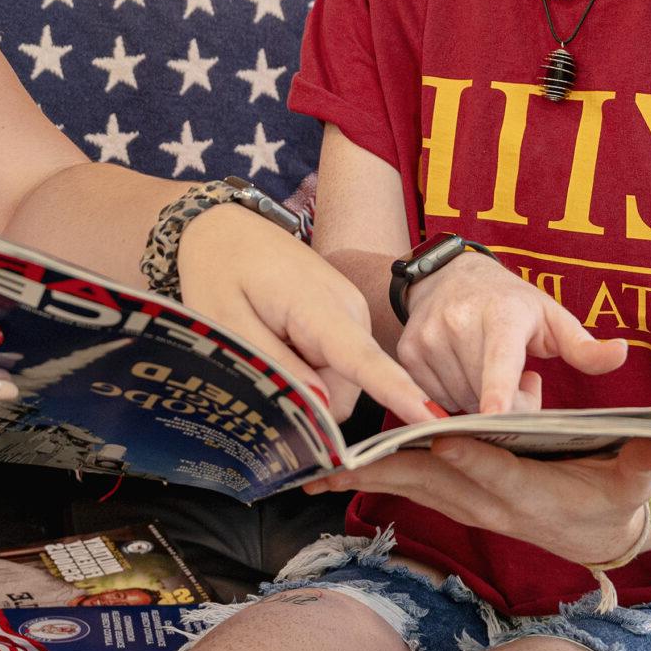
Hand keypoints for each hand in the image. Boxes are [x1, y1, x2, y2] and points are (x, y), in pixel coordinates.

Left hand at [177, 207, 436, 425]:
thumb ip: (276, 367)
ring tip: (266, 345)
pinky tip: (279, 343)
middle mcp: (351, 312)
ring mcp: (352, 315)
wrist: (225, 231)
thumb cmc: (219, 272)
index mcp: (322, 308)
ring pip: (340, 383)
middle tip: (258, 366)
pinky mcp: (346, 321)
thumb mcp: (228, 324)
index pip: (364, 361)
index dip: (397, 394)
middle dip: (307, 401)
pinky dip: (308, 370)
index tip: (431, 419)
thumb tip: (321, 408)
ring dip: (304, 383)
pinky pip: (337, 368)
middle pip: (345, 391)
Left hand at [304, 436, 650, 565]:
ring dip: (369, 478)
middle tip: (347, 458)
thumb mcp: (637, 476)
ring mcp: (470, 505)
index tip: (442, 437)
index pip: (498, 472)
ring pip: (415, 485)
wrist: (602, 531)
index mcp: (533, 493)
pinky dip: (373, 480)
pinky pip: (410, 487)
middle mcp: (492, 504)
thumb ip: (646, 459)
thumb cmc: (618, 493)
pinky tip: (332, 476)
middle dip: (392, 468)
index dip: (471, 456)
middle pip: (437, 481)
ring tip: (320, 470)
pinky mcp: (457, 500)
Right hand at [400, 252, 626, 415]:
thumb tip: (621, 354)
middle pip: (484, 394)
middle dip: (505, 406)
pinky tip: (462, 372)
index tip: (494, 415)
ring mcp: (428, 337)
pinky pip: (433, 398)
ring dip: (476, 402)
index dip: (498, 390)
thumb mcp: (550, 318)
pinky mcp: (407, 352)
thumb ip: (583, 346)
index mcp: (501, 314)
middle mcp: (458, 322)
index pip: (500, 358)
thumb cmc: (511, 304)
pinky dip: (451, 397)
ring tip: (487, 373)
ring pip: (458, 401)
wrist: (448, 277)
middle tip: (520, 383)